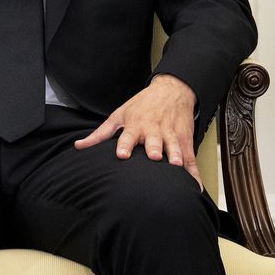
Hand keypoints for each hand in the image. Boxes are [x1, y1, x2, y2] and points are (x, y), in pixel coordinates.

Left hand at [73, 74, 200, 182]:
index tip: (122, 155)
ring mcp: (171, 134)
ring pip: (174, 147)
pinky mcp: (185, 140)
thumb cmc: (143, 105)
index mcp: (136, 125)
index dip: (125, 145)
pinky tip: (195, 185)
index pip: (128, 136)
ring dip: (176, 156)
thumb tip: (79, 146)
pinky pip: (190, 158)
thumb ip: (100, 134)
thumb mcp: (119, 114)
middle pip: (154, 141)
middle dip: (154, 149)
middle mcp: (154, 130)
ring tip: (175, 165)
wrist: (172, 90)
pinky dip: (193, 172)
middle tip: (154, 157)